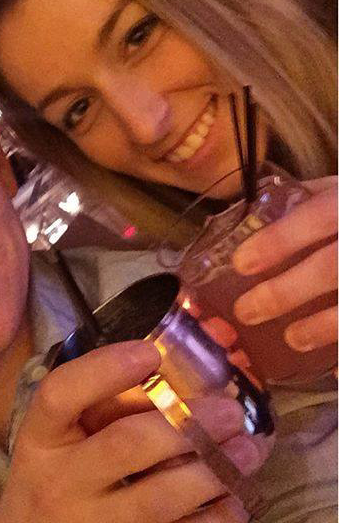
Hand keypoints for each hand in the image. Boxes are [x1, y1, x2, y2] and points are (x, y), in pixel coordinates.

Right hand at [0, 341, 264, 522]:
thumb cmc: (53, 477)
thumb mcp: (55, 438)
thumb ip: (93, 404)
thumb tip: (166, 366)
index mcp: (41, 436)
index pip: (61, 393)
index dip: (105, 368)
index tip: (151, 352)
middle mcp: (60, 480)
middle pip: (125, 445)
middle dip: (186, 424)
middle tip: (230, 411)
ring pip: (158, 499)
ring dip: (212, 471)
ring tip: (248, 449)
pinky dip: (215, 518)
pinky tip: (237, 497)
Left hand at [232, 176, 336, 354]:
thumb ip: (312, 197)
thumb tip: (256, 213)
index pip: (319, 215)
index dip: (280, 240)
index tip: (241, 264)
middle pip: (332, 267)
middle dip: (285, 292)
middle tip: (246, 311)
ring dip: (325, 327)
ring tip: (293, 339)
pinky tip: (338, 374)